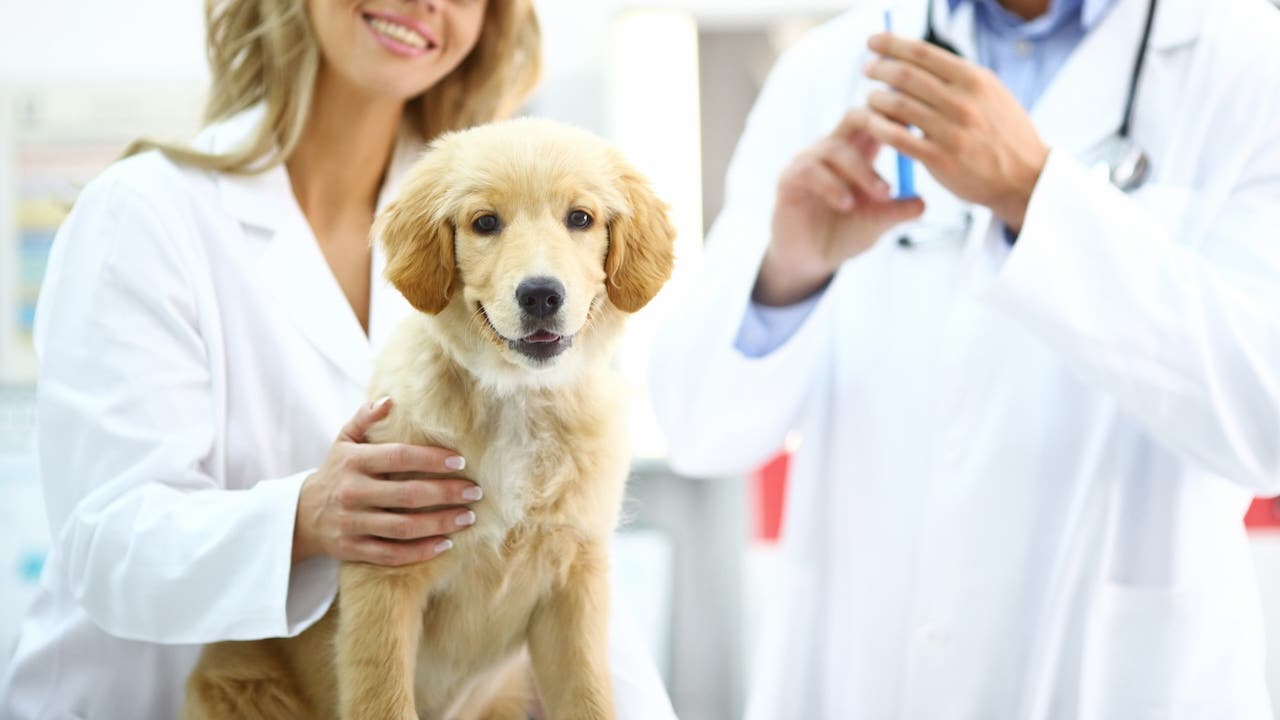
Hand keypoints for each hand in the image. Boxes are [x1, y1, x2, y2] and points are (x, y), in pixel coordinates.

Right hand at [292, 396, 482, 565]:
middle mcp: (352, 493)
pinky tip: (445, 544)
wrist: (301, 514)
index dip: (432, 459)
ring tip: (467, 518)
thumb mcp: (344, 440)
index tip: (460, 462)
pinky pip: (392, 554)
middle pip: (407, 495)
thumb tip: (391, 400)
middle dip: (446, 494)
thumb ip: (365, 418)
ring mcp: (352, 524)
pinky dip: (420, 552)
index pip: (399, 457)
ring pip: (403, 528)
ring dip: (440, 524)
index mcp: (353, 462)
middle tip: (475, 492)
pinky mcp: (353, 549)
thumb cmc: (336, 471)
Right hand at [758, 108, 925, 305]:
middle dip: (880, 124)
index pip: (878, 118)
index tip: (924, 127)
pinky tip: (847, 204)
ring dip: (863, 171)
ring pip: (836, 148)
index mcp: (859, 151)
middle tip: (904, 142)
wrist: (810, 259)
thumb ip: (898, 211)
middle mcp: (833, 149)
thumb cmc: (845, 233)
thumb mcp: (877, 223)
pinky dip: (832, 186)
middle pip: (855, 116)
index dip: (899, 116)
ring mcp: (809, 161)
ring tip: (883, 195)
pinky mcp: (789, 180)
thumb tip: (923, 202)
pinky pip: (810, 171)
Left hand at [863, 32, 1049, 231]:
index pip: (923, 53)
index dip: (892, 44)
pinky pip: (898, 138)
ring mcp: (951, 131)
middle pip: (906, 76)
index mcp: (975, 80)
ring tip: (871, 97)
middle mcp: (963, 102)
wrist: (1025, 177)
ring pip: (898, 105)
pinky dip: (879, 127)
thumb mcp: (990, 94)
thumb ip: (958, 78)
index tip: (873, 42)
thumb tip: (918, 60)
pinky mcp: (940, 159)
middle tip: (867, 69)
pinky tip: (871, 123)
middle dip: (879, 69)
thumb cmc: (1003, 133)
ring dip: (876, 98)